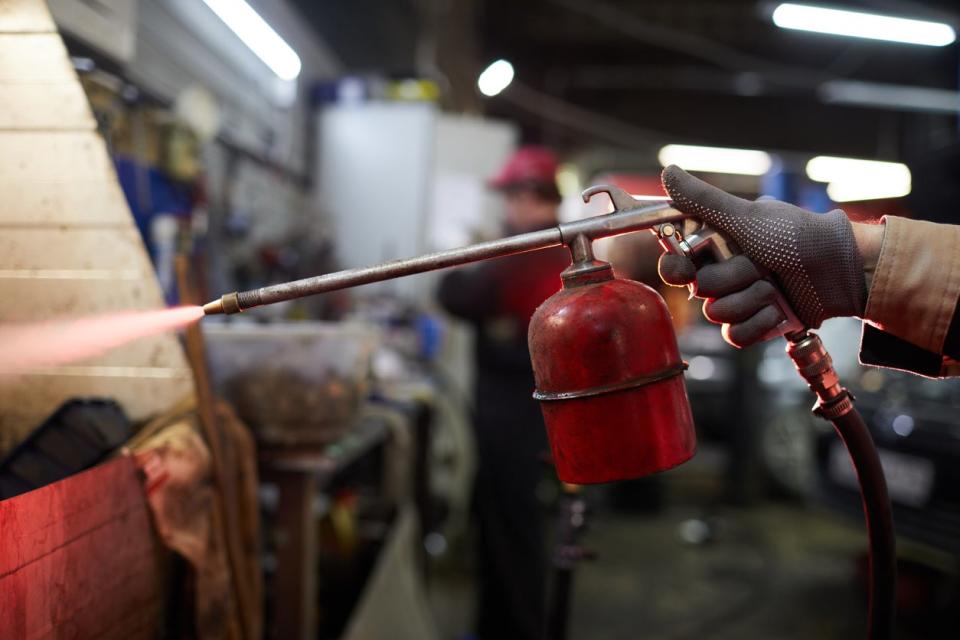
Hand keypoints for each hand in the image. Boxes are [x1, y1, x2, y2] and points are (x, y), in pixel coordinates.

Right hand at [658, 165, 869, 346]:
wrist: (840, 270)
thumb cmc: (796, 235)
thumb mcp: (747, 216)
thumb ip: (703, 200)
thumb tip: (668, 172)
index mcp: (714, 246)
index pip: (675, 262)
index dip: (676, 268)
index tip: (686, 270)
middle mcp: (722, 273)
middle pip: (699, 290)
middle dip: (732, 279)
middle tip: (757, 265)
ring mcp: (738, 300)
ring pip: (718, 313)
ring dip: (752, 299)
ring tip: (776, 285)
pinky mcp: (754, 325)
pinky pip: (736, 335)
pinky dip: (760, 322)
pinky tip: (778, 309)